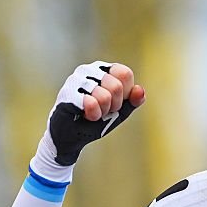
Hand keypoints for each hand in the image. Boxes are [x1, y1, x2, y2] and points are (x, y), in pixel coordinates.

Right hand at [31, 61, 145, 180]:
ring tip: (91, 113)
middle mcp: (89, 70)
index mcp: (104, 70)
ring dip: (102, 112)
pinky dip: (92, 115)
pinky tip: (82, 115)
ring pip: (104, 96)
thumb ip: (133, 101)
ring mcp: (76, 79)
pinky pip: (91, 104)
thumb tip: (140, 90)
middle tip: (102, 110)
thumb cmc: (96, 120)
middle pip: (116, 86)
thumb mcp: (120, 111)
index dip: (125, 94)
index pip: (125, 74)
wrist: (72, 137)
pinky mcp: (67, 92)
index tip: (115, 102)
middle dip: (114, 106)